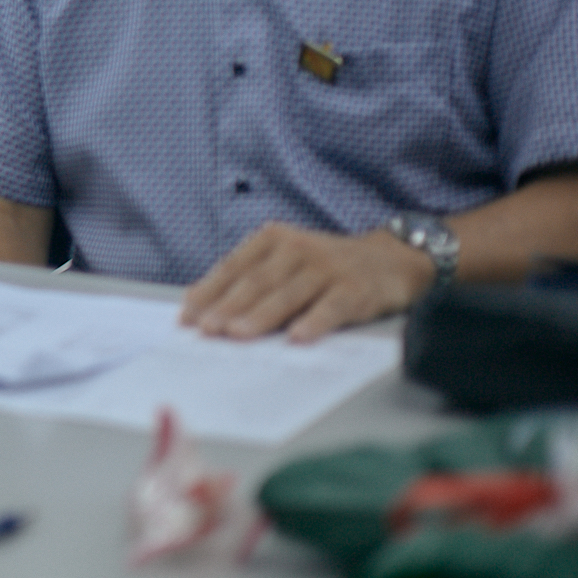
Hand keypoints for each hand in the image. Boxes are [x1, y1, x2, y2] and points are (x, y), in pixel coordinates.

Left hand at [180, 222, 436, 341]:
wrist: (390, 260)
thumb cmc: (324, 267)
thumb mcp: (285, 261)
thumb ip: (250, 279)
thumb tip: (202, 309)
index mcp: (272, 239)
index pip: (233, 267)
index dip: (209, 292)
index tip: (187, 317)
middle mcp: (297, 249)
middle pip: (256, 282)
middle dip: (227, 307)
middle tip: (206, 330)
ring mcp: (327, 268)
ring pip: (287, 295)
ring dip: (260, 316)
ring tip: (237, 334)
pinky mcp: (356, 289)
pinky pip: (331, 308)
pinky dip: (314, 322)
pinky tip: (298, 338)